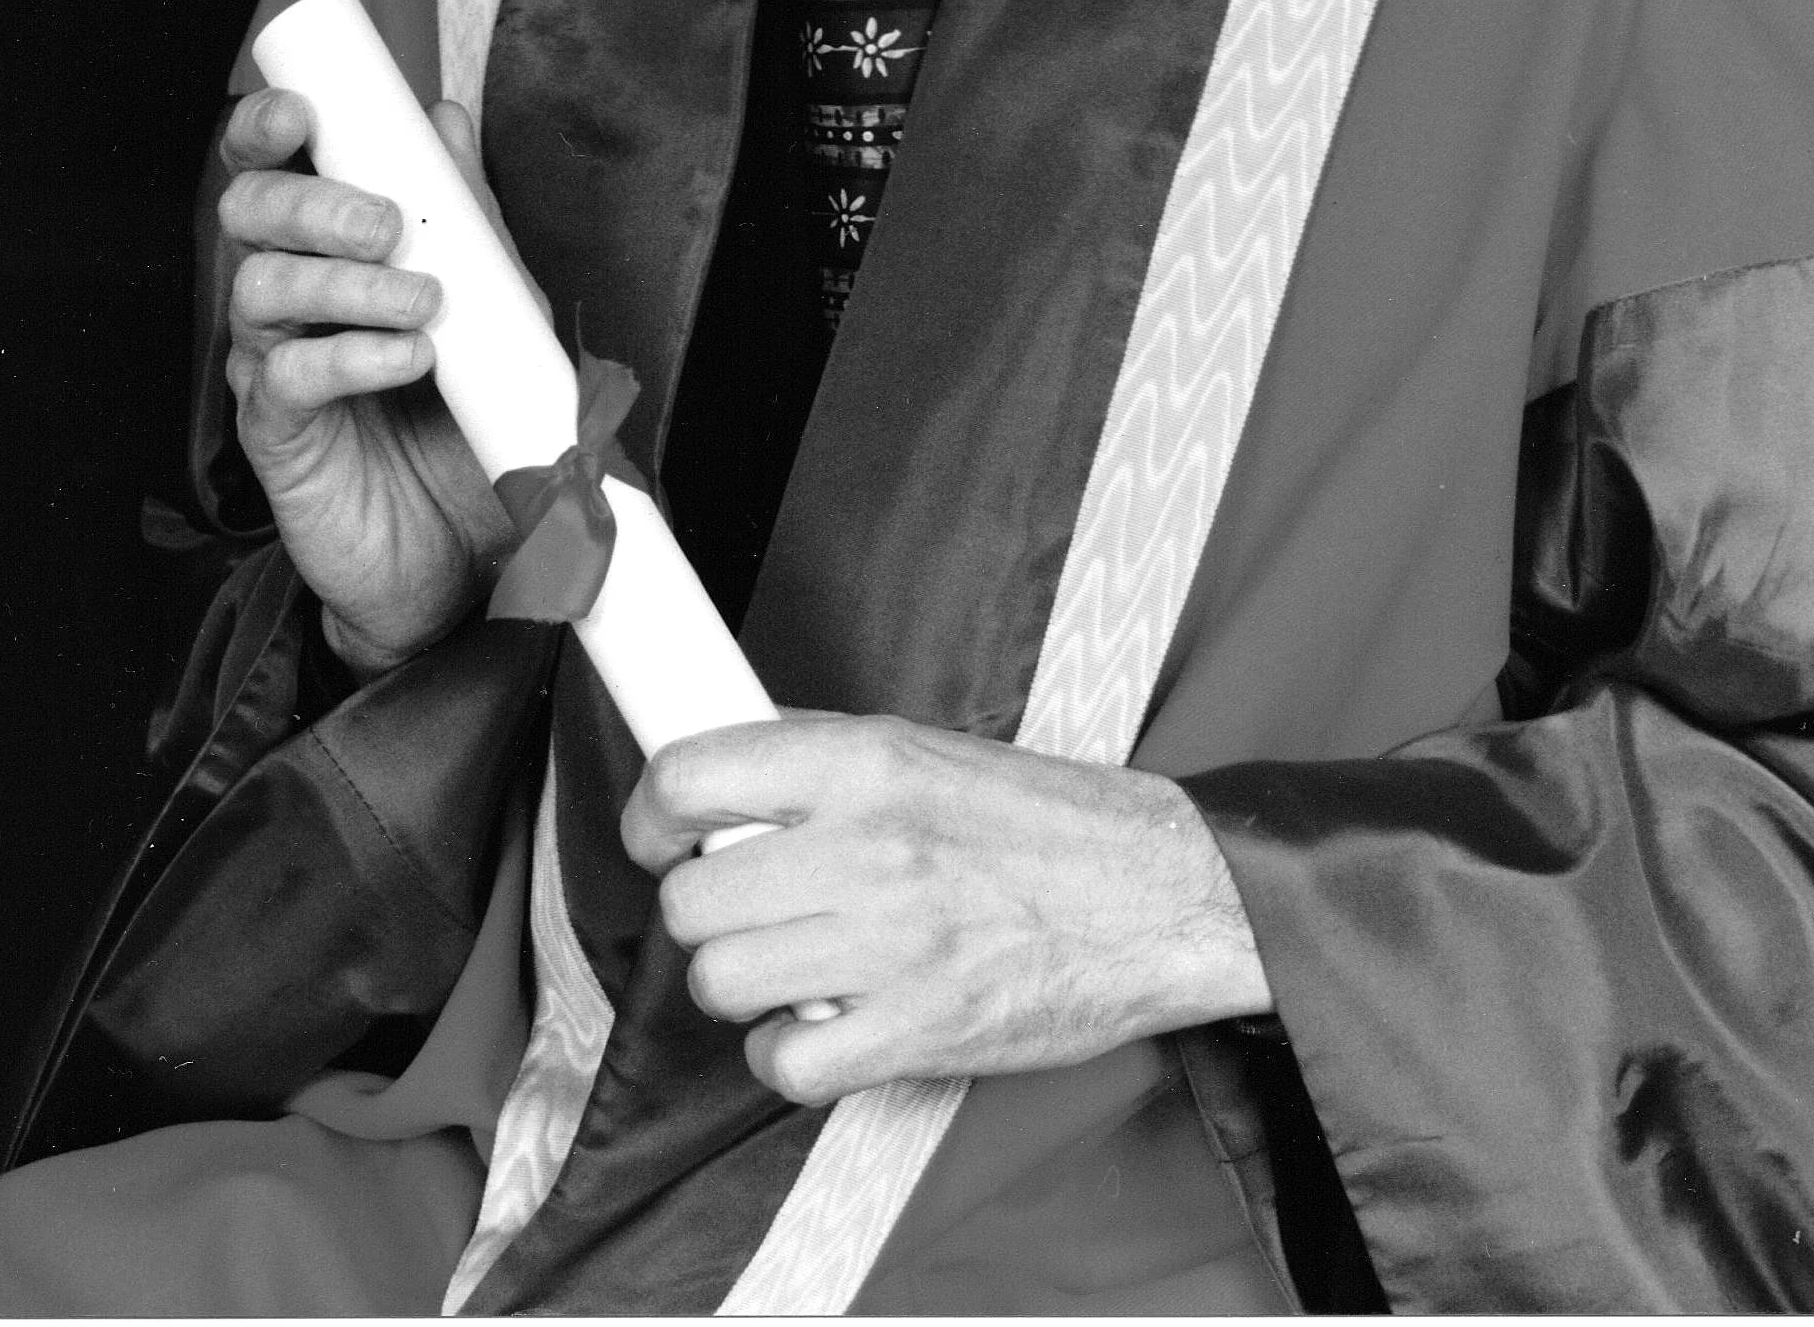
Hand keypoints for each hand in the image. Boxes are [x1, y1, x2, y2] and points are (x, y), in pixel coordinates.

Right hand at [218, 87, 517, 677]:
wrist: (468, 550)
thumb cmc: (466, 416)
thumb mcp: (489, 305)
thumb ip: (466, 215)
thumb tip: (444, 116)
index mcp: (328, 251)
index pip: (273, 170)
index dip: (267, 130)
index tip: (300, 115)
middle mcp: (288, 299)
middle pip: (249, 216)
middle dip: (311, 204)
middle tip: (385, 224)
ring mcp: (272, 365)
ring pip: (258, 289)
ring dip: (344, 283)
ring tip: (421, 303)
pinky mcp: (277, 437)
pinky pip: (285, 378)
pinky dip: (349, 356)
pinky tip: (406, 357)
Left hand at [623, 712, 1272, 1105]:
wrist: (1161, 893)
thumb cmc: (1050, 824)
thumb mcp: (929, 751)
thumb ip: (824, 762)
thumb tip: (727, 771)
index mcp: (867, 763)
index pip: (691, 779)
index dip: (652, 816)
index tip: (661, 836)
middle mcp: (867, 848)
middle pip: (693, 901)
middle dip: (707, 912)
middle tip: (750, 906)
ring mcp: (889, 946)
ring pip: (724, 982)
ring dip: (745, 982)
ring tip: (794, 964)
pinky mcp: (916, 1034)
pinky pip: (786, 1062)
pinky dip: (789, 1052)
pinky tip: (824, 1025)